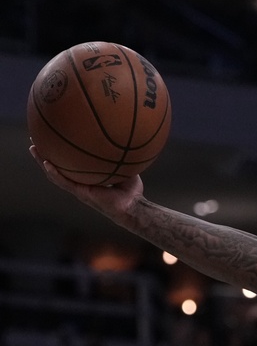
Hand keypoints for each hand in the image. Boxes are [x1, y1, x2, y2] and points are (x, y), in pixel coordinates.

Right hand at [29, 144, 143, 217]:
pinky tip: (46, 163)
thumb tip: (123, 139)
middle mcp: (80, 183)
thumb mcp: (125, 169)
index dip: (61, 155)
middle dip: (45, 155)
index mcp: (88, 178)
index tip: (54, 141)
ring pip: (55, 174)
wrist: (132, 206)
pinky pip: (64, 182)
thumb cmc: (131, 191)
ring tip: (34, 148)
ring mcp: (78, 189)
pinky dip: (54, 173)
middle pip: (57, 168)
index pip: (70, 165)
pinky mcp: (81, 193)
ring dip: (42, 161)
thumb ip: (121, 157)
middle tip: (36, 141)